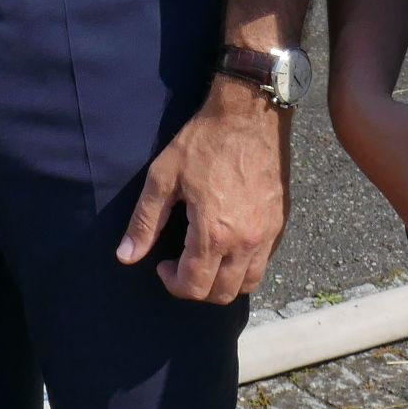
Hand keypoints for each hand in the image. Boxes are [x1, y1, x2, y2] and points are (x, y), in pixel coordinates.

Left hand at [118, 76, 289, 303]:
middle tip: (181, 265)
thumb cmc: (203, 142)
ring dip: (223, 283)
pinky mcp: (281, 222)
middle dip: (196, 289)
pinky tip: (228, 245)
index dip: (172, 283)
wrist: (249, 115)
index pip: (194, 286)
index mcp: (214, 233)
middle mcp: (246, 241)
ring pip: (248, 283)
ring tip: (205, 259)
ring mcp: (268, 233)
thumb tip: (126, 256)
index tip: (162, 264)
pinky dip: (244, 266)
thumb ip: (145, 221)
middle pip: (222, 293)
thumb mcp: (164, 176)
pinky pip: (264, 262)